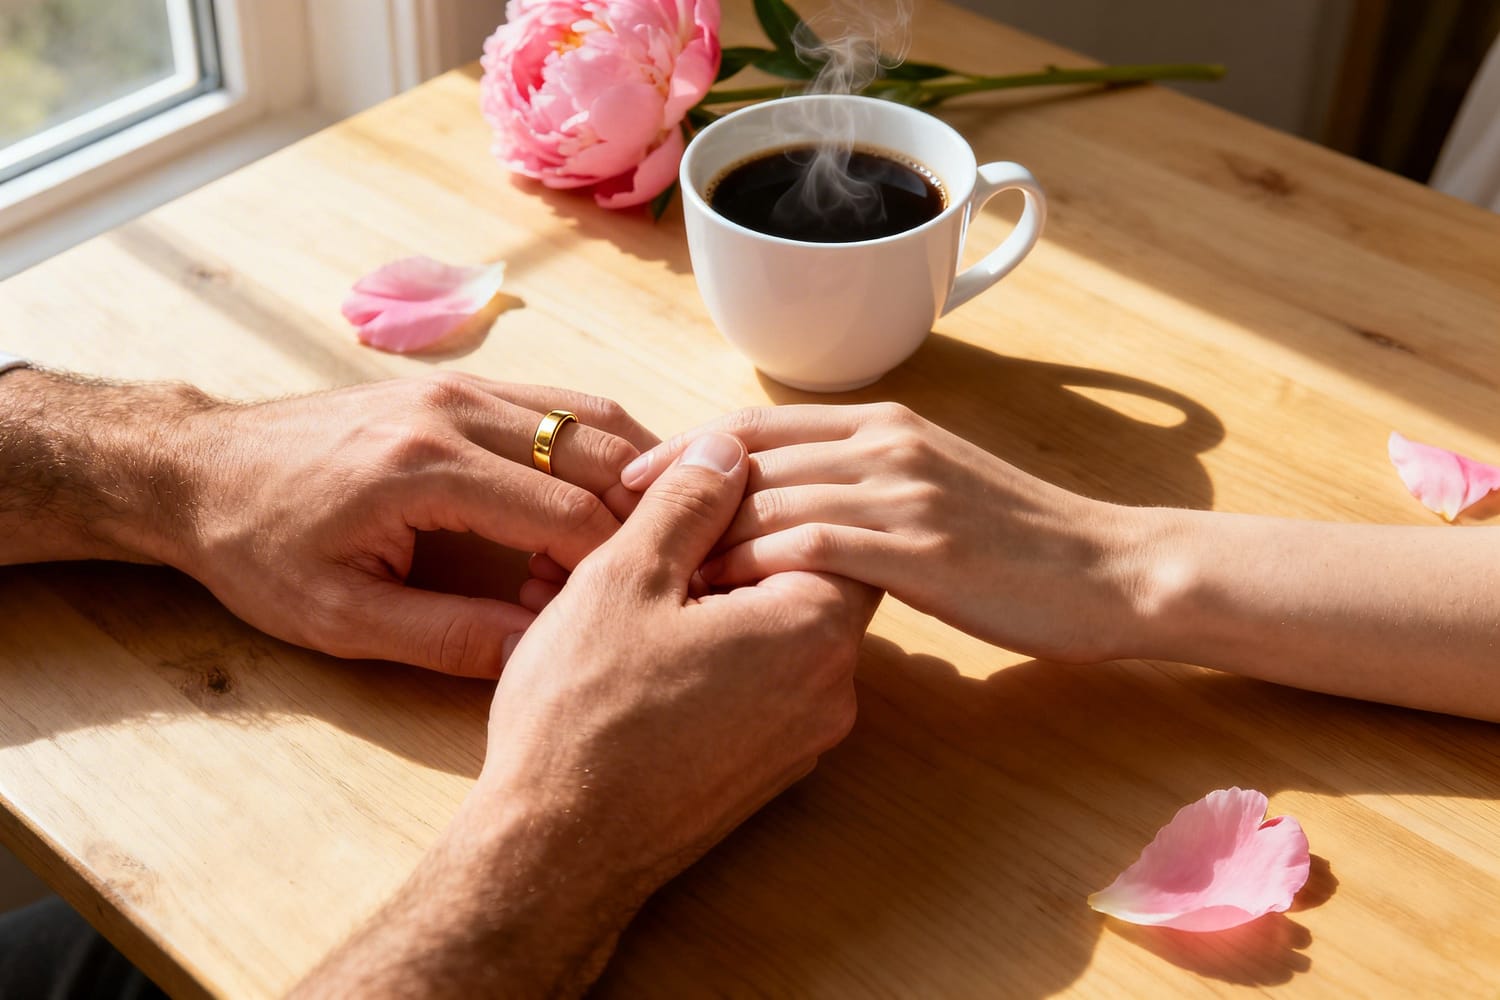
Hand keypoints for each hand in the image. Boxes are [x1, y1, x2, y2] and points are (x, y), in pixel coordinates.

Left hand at [173, 373, 657, 675]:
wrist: (201, 468)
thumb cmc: (261, 547)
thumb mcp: (341, 618)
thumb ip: (450, 637)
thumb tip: (548, 652)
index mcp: (425, 470)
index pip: (567, 514)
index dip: (615, 568)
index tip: (634, 611)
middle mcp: (455, 411)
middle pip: (599, 455)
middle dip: (648, 518)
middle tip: (671, 574)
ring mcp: (463, 386)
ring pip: (596, 417)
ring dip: (641, 475)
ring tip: (664, 535)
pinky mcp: (464, 383)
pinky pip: (566, 404)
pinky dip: (608, 446)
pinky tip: (622, 492)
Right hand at [295, 432, 878, 994]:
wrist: (555, 852)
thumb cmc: (587, 712)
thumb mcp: (629, 575)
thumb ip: (691, 501)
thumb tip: (729, 449)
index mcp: (814, 629)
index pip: (825, 526)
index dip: (754, 497)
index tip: (684, 495)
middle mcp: (830, 689)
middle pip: (800, 576)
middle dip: (723, 545)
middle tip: (645, 536)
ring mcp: (802, 738)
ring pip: (770, 630)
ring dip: (707, 597)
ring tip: (620, 586)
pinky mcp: (766, 769)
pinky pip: (754, 683)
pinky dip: (707, 649)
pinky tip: (632, 642)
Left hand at [620, 402, 1139, 662]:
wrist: (1109, 570)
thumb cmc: (1020, 543)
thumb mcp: (935, 490)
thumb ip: (864, 483)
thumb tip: (791, 502)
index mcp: (881, 424)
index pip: (754, 426)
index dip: (684, 453)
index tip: (629, 486)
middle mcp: (882, 442)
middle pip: (745, 455)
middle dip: (670, 489)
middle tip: (607, 525)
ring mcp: (900, 489)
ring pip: (767, 496)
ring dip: (699, 534)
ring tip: (642, 570)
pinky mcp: (916, 543)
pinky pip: (807, 542)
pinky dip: (751, 563)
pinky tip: (712, 593)